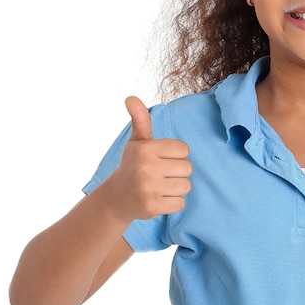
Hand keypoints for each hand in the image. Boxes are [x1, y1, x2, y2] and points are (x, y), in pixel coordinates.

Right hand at [105, 96, 191, 222]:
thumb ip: (140, 119)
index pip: (184, 149)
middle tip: (160, 175)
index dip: (175, 155)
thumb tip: (131, 97)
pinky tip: (159, 199)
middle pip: (188, 168)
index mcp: (146, 148)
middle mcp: (146, 167)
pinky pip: (181, 203)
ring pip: (186, 186)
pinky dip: (173, 203)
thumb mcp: (136, 141)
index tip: (161, 159)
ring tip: (160, 186)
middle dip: (177, 172)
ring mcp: (149, 188)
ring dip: (176, 188)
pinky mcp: (153, 206)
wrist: (116, 198)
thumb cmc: (132, 165)